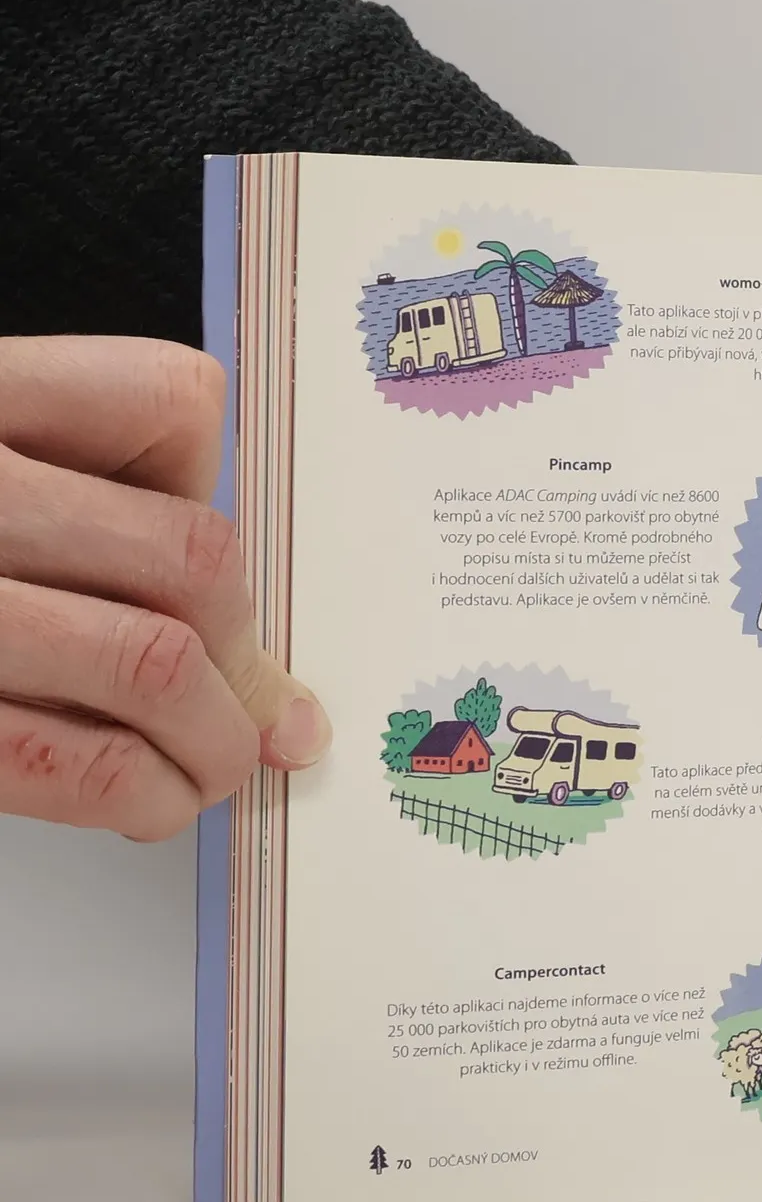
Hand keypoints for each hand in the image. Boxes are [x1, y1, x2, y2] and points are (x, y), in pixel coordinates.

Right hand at [0, 337, 330, 839]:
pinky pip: (72, 764)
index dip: (210, 489)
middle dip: (242, 652)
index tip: (209, 568)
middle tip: (247, 704)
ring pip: (153, 664)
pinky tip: (144, 800)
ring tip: (211, 765)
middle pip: (188, 556)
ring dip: (215, 740)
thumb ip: (76, 511)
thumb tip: (241, 645)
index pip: (169, 401)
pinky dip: (144, 797)